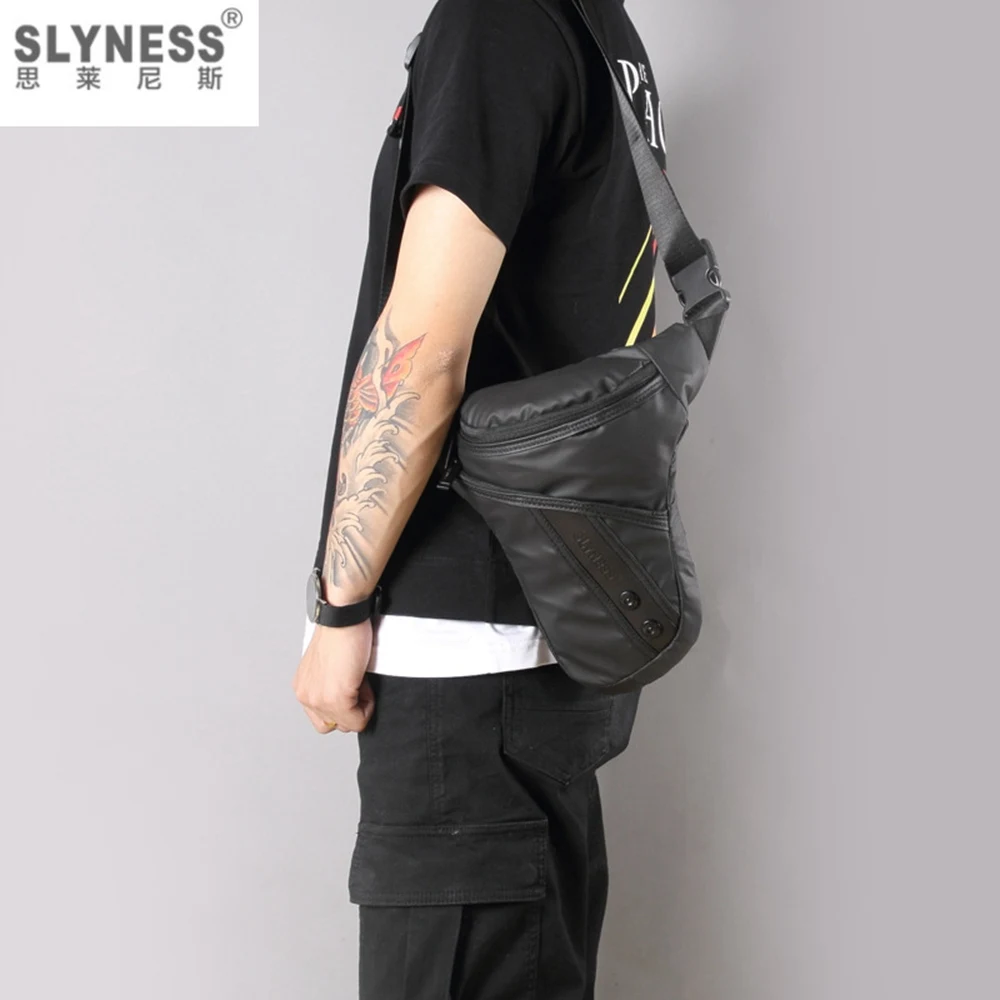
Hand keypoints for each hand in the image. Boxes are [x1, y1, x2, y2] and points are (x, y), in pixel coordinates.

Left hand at [292, 619, 375, 733]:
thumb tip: (350, 702)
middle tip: (356, 681)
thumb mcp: (329, 664)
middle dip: (352, 708)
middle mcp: (306, 695)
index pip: (324, 717)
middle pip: (335, 724)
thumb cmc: (341, 631)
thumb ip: (331, 685)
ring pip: (348, 724)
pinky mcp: (337, 698)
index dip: (344, 703)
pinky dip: (369, 704)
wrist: (343, 616)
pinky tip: (363, 680)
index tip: (350, 681)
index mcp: (304, 687)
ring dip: (361, 705)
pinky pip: (359, 720)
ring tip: (359, 679)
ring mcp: (320, 699)